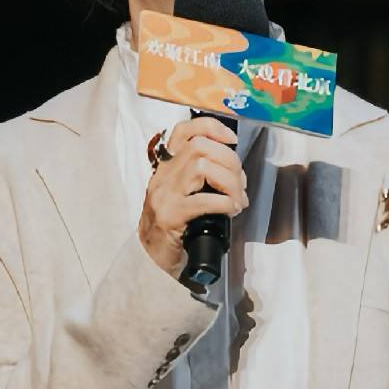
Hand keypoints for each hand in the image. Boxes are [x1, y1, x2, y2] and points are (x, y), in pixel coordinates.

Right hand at [139, 114, 246, 276]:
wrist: (148, 260)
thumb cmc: (172, 228)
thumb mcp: (183, 195)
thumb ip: (201, 180)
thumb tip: (236, 174)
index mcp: (168, 168)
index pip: (184, 131)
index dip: (211, 127)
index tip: (231, 140)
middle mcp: (163, 176)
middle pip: (201, 146)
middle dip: (230, 161)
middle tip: (240, 184)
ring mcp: (164, 195)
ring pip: (202, 167)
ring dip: (229, 182)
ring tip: (236, 199)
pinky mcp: (169, 217)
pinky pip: (202, 200)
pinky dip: (224, 202)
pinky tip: (230, 210)